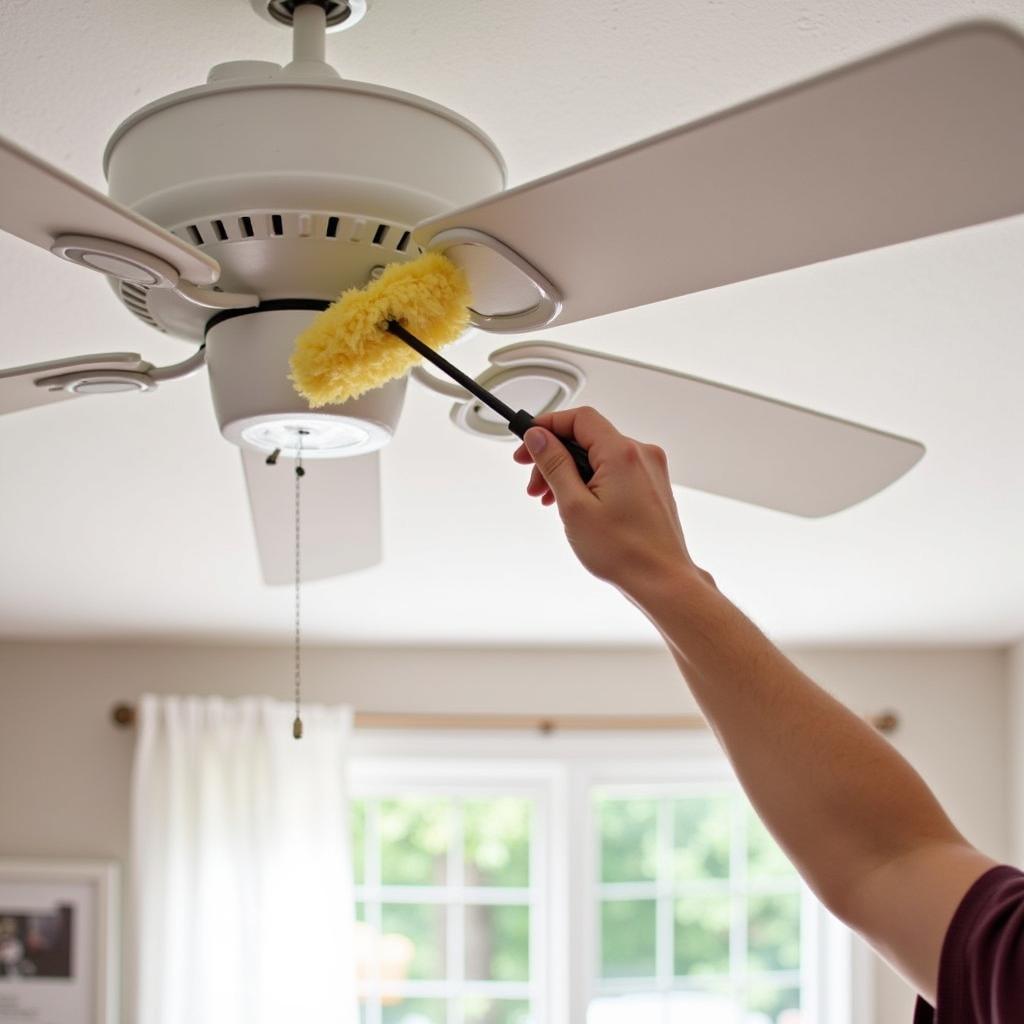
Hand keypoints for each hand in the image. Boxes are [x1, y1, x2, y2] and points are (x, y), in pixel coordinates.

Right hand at [513, 407, 708, 600]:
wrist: (662, 581)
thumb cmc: (625, 552)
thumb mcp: (574, 506)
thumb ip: (554, 465)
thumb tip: (538, 436)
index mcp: (623, 454)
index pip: (579, 418)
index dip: (548, 425)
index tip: (528, 442)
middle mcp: (641, 455)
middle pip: (587, 438)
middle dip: (555, 456)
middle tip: (533, 482)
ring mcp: (649, 470)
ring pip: (599, 456)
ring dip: (570, 471)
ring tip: (550, 500)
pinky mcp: (651, 485)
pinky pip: (614, 470)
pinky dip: (590, 480)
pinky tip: (575, 503)